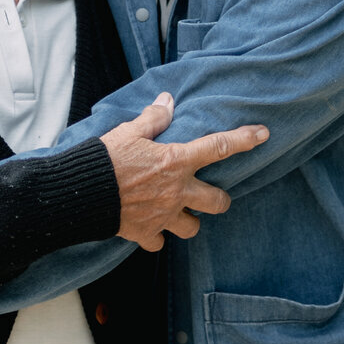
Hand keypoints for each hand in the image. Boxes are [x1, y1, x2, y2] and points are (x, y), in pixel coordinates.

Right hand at [101, 95, 266, 252]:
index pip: (217, 147)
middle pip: (217, 202)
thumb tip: (168, 100)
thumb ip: (153, 118)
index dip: (243, 139)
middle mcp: (176, 191)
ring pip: (193, 227)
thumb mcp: (129, 131)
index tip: (262, 134)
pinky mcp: (145, 233)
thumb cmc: (106, 158)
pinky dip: (157, 237)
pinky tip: (152, 228)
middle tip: (212, 195)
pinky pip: (160, 242)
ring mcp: (163, 216)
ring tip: (180, 213)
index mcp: (175, 162)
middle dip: (220, 199)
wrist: (81, 194)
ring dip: (189, 221)